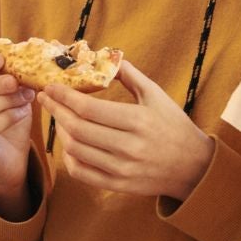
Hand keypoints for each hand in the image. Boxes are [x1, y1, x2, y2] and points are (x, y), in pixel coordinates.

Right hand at [0, 48, 35, 208]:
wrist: (12, 161)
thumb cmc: (8, 122)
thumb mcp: (10, 93)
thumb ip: (11, 73)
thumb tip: (25, 48)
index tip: (1, 59)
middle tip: (16, 81)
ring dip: (5, 100)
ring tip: (26, 97)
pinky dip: (9, 117)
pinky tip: (23, 113)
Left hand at [39, 61, 213, 200]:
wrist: (193, 166)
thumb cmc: (173, 125)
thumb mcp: (156, 96)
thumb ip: (130, 76)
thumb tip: (106, 56)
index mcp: (138, 121)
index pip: (89, 109)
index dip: (64, 97)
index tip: (50, 87)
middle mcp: (129, 147)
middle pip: (77, 129)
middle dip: (55, 111)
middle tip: (46, 99)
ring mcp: (122, 169)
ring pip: (76, 150)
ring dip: (60, 132)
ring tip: (58, 118)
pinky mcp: (118, 185)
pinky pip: (82, 173)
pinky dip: (69, 158)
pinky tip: (69, 144)